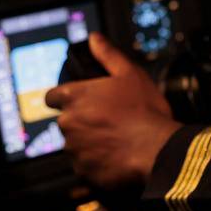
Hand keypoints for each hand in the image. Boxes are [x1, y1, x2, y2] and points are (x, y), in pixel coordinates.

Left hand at [43, 33, 180, 190]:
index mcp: (74, 97)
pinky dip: (96, 161)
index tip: (79, 101)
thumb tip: (94, 39)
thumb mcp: (129, 74)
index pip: (52, 96)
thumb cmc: (144, 111)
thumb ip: (107, 55)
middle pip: (67, 121)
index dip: (64, 98)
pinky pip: (85, 165)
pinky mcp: (83, 171)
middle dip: (82, 121)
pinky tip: (115, 155)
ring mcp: (74, 149)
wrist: (157, 150)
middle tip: (108, 120)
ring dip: (89, 142)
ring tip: (115, 139)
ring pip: (76, 144)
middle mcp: (68, 123)